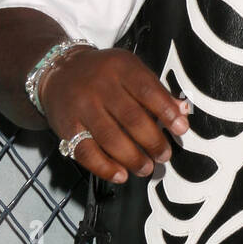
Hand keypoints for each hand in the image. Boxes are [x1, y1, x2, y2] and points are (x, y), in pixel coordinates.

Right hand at [40, 46, 189, 182]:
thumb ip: (156, 91)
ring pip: (110, 137)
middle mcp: (101, 86)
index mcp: (121, 68)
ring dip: (132, 158)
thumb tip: (182, 112)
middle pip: (131, 117)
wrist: (60, 70)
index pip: (148, 90)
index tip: (181, 129)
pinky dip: (105, 167)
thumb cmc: (104, 73)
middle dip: (152, 141)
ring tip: (146, 168)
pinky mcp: (67, 126)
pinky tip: (121, 175)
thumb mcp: (131, 70)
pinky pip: (86, 151)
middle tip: (164, 155)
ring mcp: (82, 107)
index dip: (166, 111)